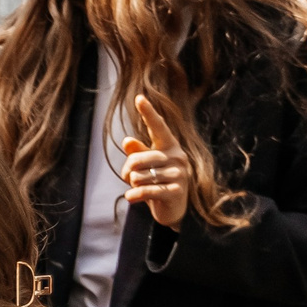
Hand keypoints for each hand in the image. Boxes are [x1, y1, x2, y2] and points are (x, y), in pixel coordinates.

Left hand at [119, 94, 190, 228]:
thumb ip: (138, 152)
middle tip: (130, 179)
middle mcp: (177, 156)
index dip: (148, 113)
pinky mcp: (176, 191)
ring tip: (140, 188)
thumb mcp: (146, 165)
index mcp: (170, 145)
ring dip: (133, 185)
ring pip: (139, 176)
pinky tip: (131, 198)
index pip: (158, 127)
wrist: (173, 208)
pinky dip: (134, 195)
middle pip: (137, 159)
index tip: (139, 98)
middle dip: (128, 171)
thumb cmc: (158, 180)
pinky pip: (146, 190)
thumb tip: (127, 141)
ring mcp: (179, 174)